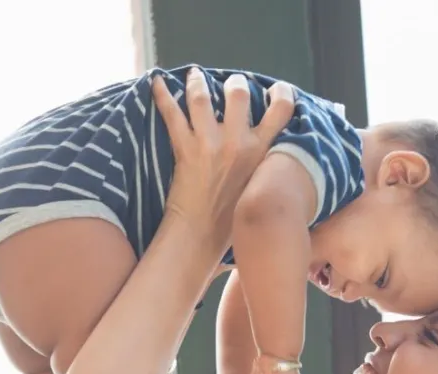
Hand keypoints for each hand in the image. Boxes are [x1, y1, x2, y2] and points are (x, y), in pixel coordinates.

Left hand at [152, 68, 294, 250]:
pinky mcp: (185, 149)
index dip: (282, 93)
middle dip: (234, 83)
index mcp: (261, 151)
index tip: (277, 88)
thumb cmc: (233, 219)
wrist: (203, 235)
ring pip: (202, 98)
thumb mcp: (260, 186)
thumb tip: (267, 151)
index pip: (281, 110)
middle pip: (238, 93)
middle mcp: (237, 143)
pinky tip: (156, 82)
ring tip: (195, 75)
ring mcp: (209, 144)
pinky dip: (162, 95)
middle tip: (231, 83)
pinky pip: (171, 114)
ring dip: (198, 82)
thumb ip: (264, 163)